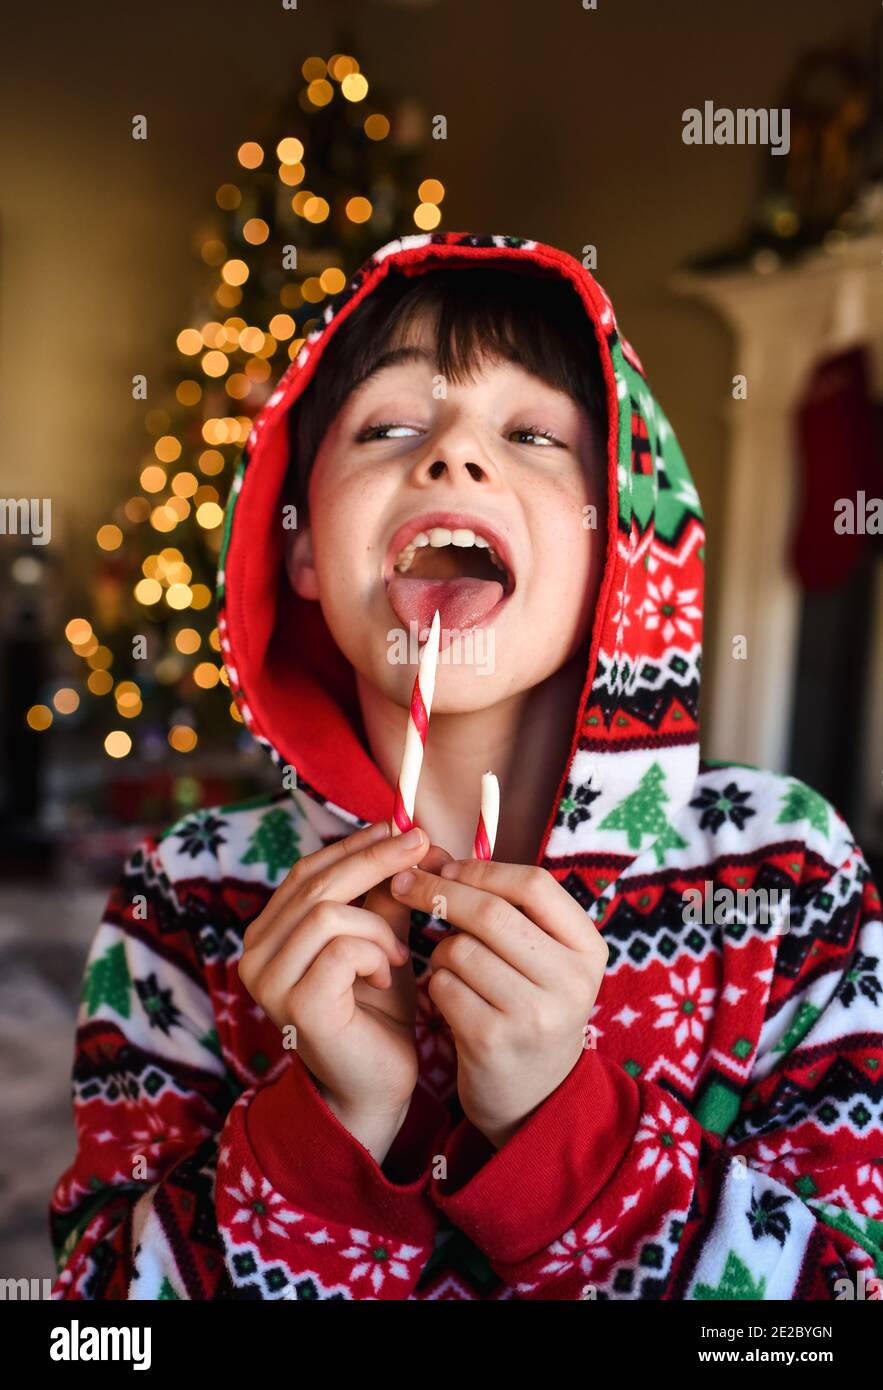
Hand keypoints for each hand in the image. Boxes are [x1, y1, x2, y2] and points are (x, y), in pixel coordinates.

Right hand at [238, 819, 441, 1161]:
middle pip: (317, 882)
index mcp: (270, 931)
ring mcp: (268, 980)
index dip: (357, 844)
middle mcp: (255, 952)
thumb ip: (385, 895)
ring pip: (327, 912)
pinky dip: (375, 954)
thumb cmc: (379, 1011)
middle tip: (425, 845)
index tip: (405, 827)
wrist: (378, 1086)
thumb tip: (410, 836)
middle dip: (377, 859)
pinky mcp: (295, 1004)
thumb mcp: (382, 940)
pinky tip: (387, 977)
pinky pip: (341, 949)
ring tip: (399, 955)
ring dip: (378, 926)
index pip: (309, 869)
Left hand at [391, 859, 607, 1149]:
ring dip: (440, 950)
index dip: (482, 869)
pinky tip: (450, 999)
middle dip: (438, 892)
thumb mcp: (541, 957)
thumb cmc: (527, 1004)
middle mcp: (570, 981)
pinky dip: (435, 984)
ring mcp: (534, 1015)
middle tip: (404, 884)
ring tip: (451, 966)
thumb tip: (433, 853)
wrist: (533, 1095)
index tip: (446, 866)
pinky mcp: (493, 1041)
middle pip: (490, 913)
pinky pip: (443, 986)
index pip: (534, 885)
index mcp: (588, 949)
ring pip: (459, 950)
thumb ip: (504, 906)